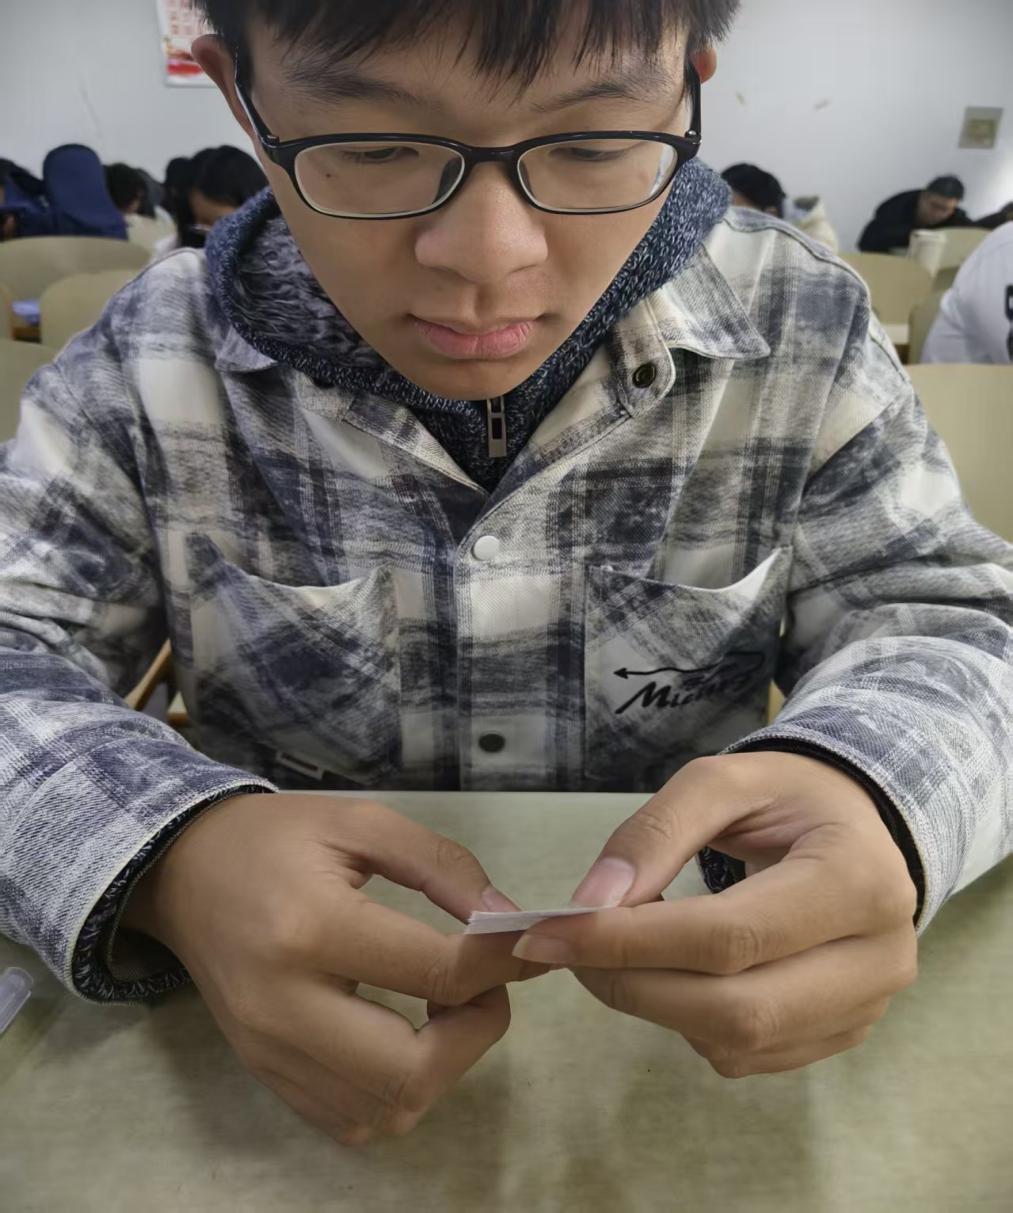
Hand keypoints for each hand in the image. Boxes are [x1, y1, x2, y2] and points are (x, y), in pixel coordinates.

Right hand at [125, 793, 541, 1142]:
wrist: (183, 872)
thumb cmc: (277, 839)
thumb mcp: (361, 822)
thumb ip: (441, 864)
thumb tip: (506, 919)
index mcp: (311, 927)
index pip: (434, 972)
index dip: (503, 960)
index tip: (529, 941)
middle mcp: (284, 1006)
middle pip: (411, 1069)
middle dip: (475, 1034)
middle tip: (484, 987)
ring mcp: (271, 1052)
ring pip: (386, 1108)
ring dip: (443, 1068)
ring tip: (447, 1009)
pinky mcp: (267, 1076)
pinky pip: (352, 1119)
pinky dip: (397, 1091)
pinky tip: (404, 1035)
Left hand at [513, 753, 918, 1077]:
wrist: (858, 827)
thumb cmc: (788, 798)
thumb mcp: (724, 781)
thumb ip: (656, 832)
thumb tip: (591, 905)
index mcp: (857, 878)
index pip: (731, 936)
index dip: (631, 943)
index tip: (550, 934)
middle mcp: (879, 956)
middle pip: (737, 1009)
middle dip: (633, 986)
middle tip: (567, 951)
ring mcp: (867, 1007)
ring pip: (739, 1043)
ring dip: (655, 1005)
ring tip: (622, 950)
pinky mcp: (843, 1035)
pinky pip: (748, 1056)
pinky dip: (689, 1021)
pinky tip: (675, 971)